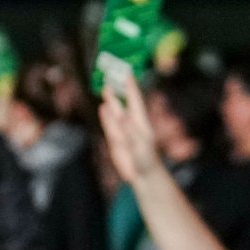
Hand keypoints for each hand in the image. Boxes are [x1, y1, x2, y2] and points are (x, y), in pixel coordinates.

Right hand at [98, 70, 162, 187]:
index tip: (128, 73)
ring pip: (115, 112)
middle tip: (112, 76)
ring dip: (110, 101)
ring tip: (106, 88)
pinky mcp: (115, 140)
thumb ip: (130, 131)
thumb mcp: (139, 146)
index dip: (131, 87)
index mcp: (141, 123)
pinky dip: (105, 116)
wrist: (142, 175)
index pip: (135, 100)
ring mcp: (122, 131)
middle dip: (118, 90)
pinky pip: (109, 125)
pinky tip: (103, 107)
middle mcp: (131, 124)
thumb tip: (122, 116)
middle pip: (123, 104)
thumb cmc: (146, 160)